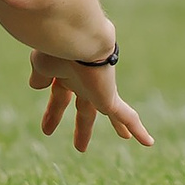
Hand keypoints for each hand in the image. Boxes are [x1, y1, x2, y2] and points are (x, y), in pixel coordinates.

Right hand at [26, 51, 153, 152]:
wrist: (77, 36)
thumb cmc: (56, 46)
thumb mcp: (42, 64)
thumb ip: (40, 76)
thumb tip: (36, 85)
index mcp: (66, 73)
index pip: (60, 98)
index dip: (54, 115)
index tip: (47, 131)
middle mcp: (84, 81)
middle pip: (85, 108)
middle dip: (83, 127)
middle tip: (80, 148)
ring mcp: (99, 89)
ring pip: (110, 111)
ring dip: (117, 126)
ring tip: (126, 138)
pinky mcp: (110, 97)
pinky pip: (127, 116)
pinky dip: (137, 129)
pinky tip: (148, 142)